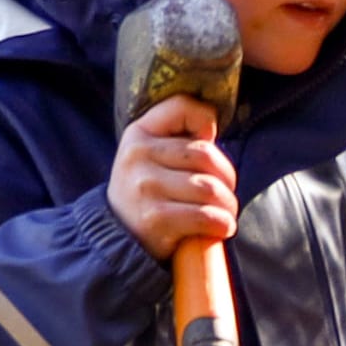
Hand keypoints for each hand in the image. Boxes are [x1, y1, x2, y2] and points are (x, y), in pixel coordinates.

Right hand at [107, 96, 236, 262]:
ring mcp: (146, 187)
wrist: (118, 238)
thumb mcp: (148, 156)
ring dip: (227, 204)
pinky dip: (222, 223)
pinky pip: (205, 216)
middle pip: (206, 155)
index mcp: (138, 133)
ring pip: (209, 187)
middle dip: (227, 176)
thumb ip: (175, 138)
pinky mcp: (155, 219)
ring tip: (226, 213)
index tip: (208, 141)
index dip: (205, 120)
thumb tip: (209, 131)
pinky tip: (221, 227)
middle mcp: (138, 156)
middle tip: (227, 193)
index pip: (182, 107)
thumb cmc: (147, 193)